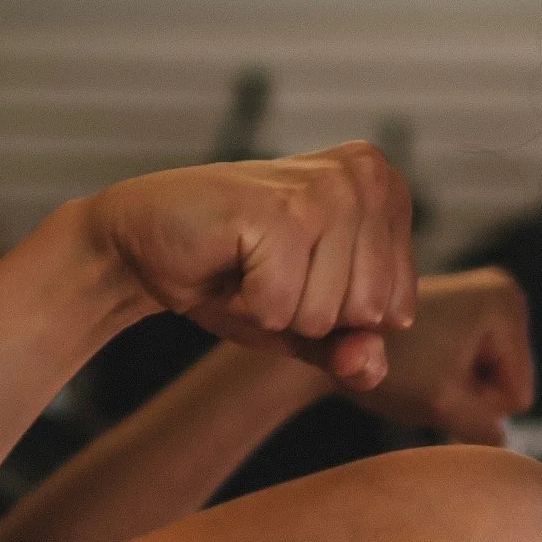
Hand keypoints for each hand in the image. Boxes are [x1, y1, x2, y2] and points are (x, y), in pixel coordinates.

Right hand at [77, 142, 419, 392]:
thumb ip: (352, 354)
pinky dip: (245, 305)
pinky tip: (227, 261)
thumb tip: (367, 363)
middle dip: (309, 315)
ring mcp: (327, 189)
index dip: (339, 317)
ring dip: (274, 310)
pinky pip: (280, 310)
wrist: (143, 242)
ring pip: (327, 315)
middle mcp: (367, 178)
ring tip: (248, 265)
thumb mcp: (308, 327)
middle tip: (267, 272)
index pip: (398, 309)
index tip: (296, 276)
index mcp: (387, 192)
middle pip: (370, 313)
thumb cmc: (235, 277)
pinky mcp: (281, 211)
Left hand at [351, 268, 536, 442]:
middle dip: (470, 391)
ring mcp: (485, 296)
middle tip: (427, 376)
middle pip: (509, 381)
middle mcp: (505, 293)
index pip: (517, 395)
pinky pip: (477, 360)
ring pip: (493, 375)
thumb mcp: (443, 405)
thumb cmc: (389, 364)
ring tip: (422, 367)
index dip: (477, 403)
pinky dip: (450, 370)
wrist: (335, 334)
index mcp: (508, 307)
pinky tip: (423, 358)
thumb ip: (487, 431)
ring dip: (459, 384)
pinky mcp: (467, 305)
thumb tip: (508, 443)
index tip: (437, 382)